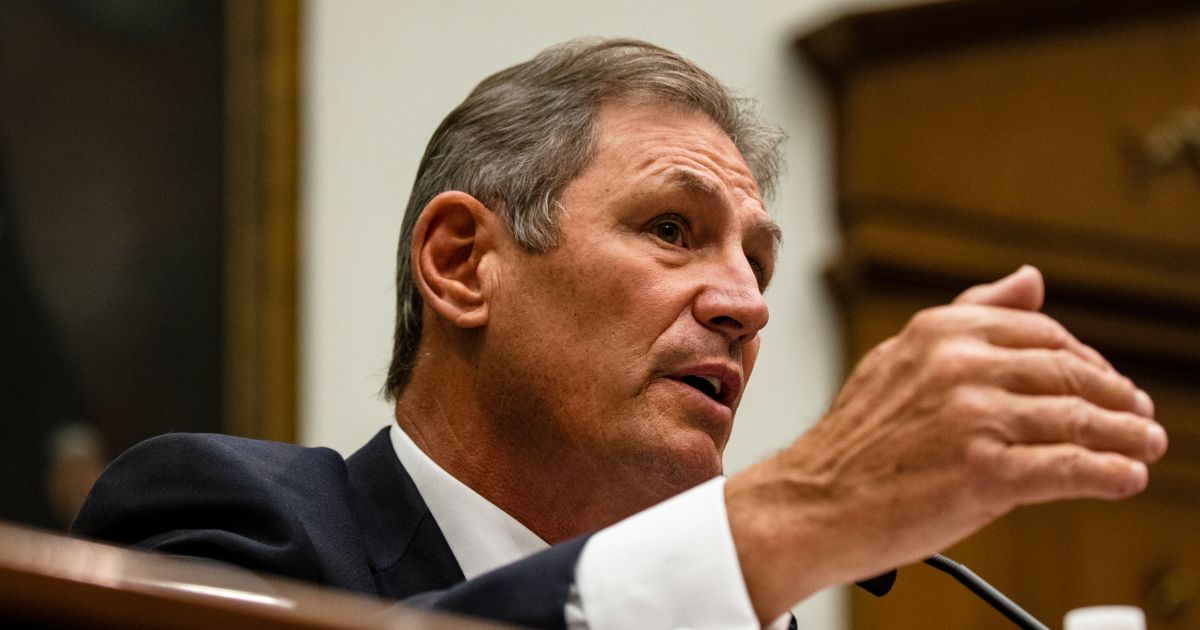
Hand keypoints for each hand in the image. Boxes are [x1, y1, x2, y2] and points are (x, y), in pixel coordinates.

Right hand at [725, 266, 1166, 621]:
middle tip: (1140, 416)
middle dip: (1116, 397)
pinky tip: (1126, 479)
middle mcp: (960, 365)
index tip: (1106, 382)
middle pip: (1069, 374)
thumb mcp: (902, 358)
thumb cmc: (855, 442)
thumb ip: (969, 315)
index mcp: (941, 332)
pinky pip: (1070, 468)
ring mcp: (973, 418)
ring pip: (1079, 420)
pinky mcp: (984, 473)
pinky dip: (1110, 475)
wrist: (813, 502)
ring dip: (1126, 437)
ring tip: (1144, 448)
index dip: (1087, 361)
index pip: (1043, 335)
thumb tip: (1030, 279)